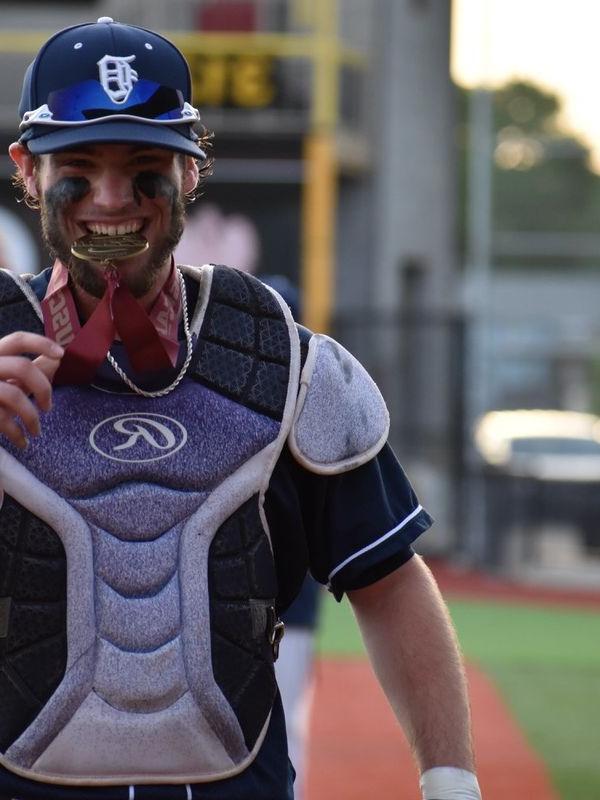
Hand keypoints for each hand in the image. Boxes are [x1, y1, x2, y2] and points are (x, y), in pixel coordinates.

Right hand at [0, 332, 63, 448]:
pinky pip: (3, 419)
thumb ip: (28, 371)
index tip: (61, 354)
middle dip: (43, 388)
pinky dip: (17, 434)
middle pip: (22, 367)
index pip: (17, 340)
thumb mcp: (6, 380)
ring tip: (36, 432)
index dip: (41, 343)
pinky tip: (23, 442)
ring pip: (14, 395)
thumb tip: (56, 361)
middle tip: (48, 407)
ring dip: (32, 417)